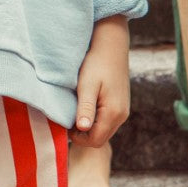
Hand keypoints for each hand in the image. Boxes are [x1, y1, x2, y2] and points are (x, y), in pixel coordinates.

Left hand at [71, 17, 129, 148]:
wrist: (112, 46)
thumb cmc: (96, 63)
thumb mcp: (87, 85)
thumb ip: (86, 108)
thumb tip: (83, 128)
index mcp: (114, 112)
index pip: (95, 140)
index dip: (78, 138)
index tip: (65, 125)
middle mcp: (122, 115)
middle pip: (100, 139)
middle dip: (83, 135)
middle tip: (68, 120)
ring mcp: (123, 111)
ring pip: (104, 131)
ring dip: (89, 128)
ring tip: (75, 113)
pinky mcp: (121, 106)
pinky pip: (107, 122)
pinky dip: (95, 121)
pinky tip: (85, 108)